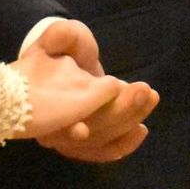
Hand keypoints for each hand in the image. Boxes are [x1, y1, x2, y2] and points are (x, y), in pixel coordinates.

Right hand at [22, 21, 155, 162]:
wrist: (63, 69)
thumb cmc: (62, 51)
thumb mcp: (62, 37)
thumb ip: (61, 35)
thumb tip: (55, 38)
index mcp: (39, 97)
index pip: (58, 110)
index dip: (82, 108)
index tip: (110, 94)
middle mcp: (49, 125)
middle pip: (87, 126)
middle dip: (119, 108)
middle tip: (143, 88)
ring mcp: (65, 140)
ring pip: (99, 139)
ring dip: (128, 119)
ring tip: (150, 97)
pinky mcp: (81, 147)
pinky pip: (101, 153)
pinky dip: (123, 144)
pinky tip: (141, 130)